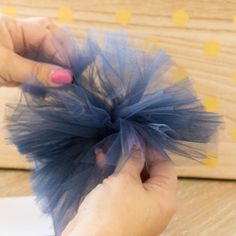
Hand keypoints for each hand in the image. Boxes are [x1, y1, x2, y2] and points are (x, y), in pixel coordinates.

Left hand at [0, 15, 72, 86]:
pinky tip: (53, 86)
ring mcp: (17, 53)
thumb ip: (35, 71)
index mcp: (13, 27)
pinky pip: (36, 71)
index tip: (70, 70)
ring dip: (55, 67)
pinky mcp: (16, 70)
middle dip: (63, 53)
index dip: (60, 52)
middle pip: (48, 39)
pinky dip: (45, 78)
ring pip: (44, 57)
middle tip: (72, 69)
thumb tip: (65, 78)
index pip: (45, 35)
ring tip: (64, 80)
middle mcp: (17, 38)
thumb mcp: (6, 65)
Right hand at [62, 147, 176, 235]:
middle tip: (121, 141)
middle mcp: (155, 203)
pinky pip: (123, 186)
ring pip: (133, 177)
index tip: (138, 138)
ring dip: (120, 162)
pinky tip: (101, 160)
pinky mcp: (123, 208)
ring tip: (107, 148)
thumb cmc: (112, 212)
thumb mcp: (125, 180)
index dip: (152, 149)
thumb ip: (133, 160)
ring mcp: (138, 207)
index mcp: (164, 198)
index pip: (165, 165)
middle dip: (133, 154)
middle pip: (149, 171)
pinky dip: (113, 173)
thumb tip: (136, 146)